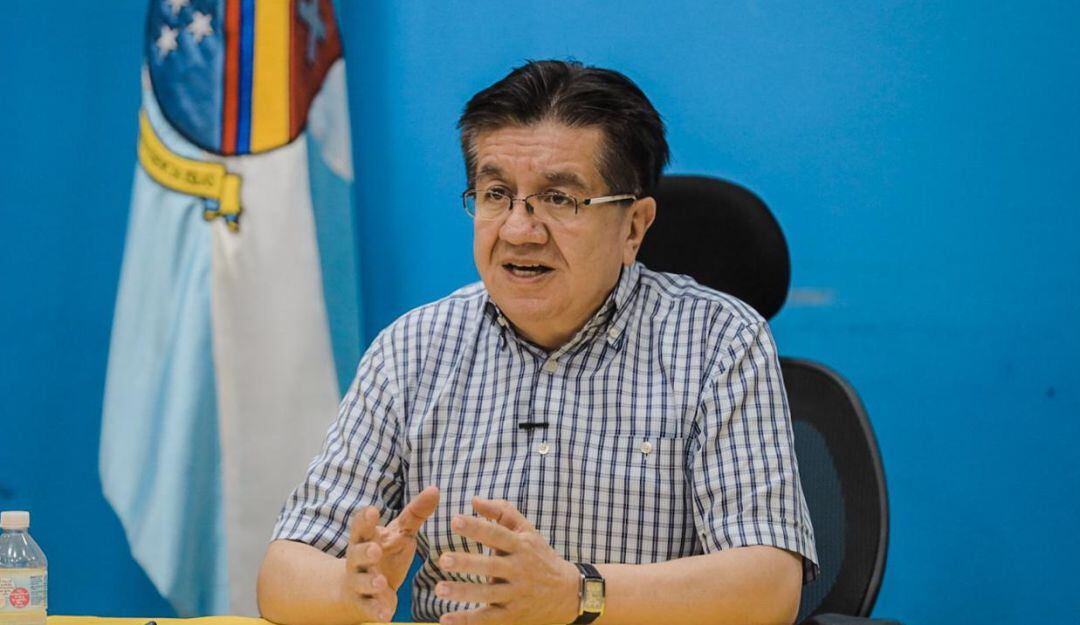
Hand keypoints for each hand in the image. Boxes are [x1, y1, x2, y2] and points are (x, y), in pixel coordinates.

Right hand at [342, 486, 439, 621]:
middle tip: (375, 549)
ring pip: (361, 581)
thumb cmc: (384, 553)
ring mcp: (359, 582)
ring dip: (370, 581)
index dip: (364, 519)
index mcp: (366, 538)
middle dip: (365, 551)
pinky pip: (369, 607)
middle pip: (356, 553)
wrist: (359, 588)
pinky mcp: (365, 603)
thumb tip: (435, 489)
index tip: (372, 510)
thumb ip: (415, 513)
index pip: (361, 526)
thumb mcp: (399, 532)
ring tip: (380, 581)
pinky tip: (386, 614)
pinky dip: (376, 610)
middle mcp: (357, 559)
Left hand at [436, 498, 579, 624]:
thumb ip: (501, 512)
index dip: (477, 527)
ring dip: (463, 592)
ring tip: (439, 589)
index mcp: (521, 545)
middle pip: (491, 566)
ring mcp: (516, 594)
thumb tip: (474, 500)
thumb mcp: (527, 531)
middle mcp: (519, 569)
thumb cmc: (539, 556)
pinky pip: (488, 619)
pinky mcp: (513, 615)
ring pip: (488, 594)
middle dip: (467, 563)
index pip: (497, 534)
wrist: (568, 592)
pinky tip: (446, 619)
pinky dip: (467, 621)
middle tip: (444, 560)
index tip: (455, 520)